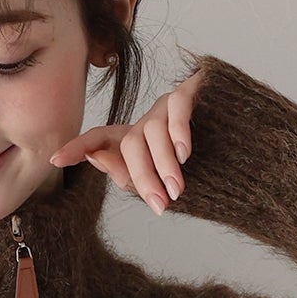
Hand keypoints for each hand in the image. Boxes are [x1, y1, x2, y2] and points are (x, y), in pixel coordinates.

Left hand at [49, 60, 208, 214]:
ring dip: (163, 165)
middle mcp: (144, 120)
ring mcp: (165, 107)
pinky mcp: (189, 93)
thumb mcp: (160, 180)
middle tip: (159, 204)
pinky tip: (184, 153)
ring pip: (152, 133)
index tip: (55, 159)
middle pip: (129, 145)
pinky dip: (178, 132)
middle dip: (142, 176)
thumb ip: (128, 175)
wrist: (241, 144)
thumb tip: (96, 159)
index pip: (98, 140)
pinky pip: (177, 110)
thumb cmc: (198, 167)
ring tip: (176, 189)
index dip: (77, 148)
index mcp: (133, 140)